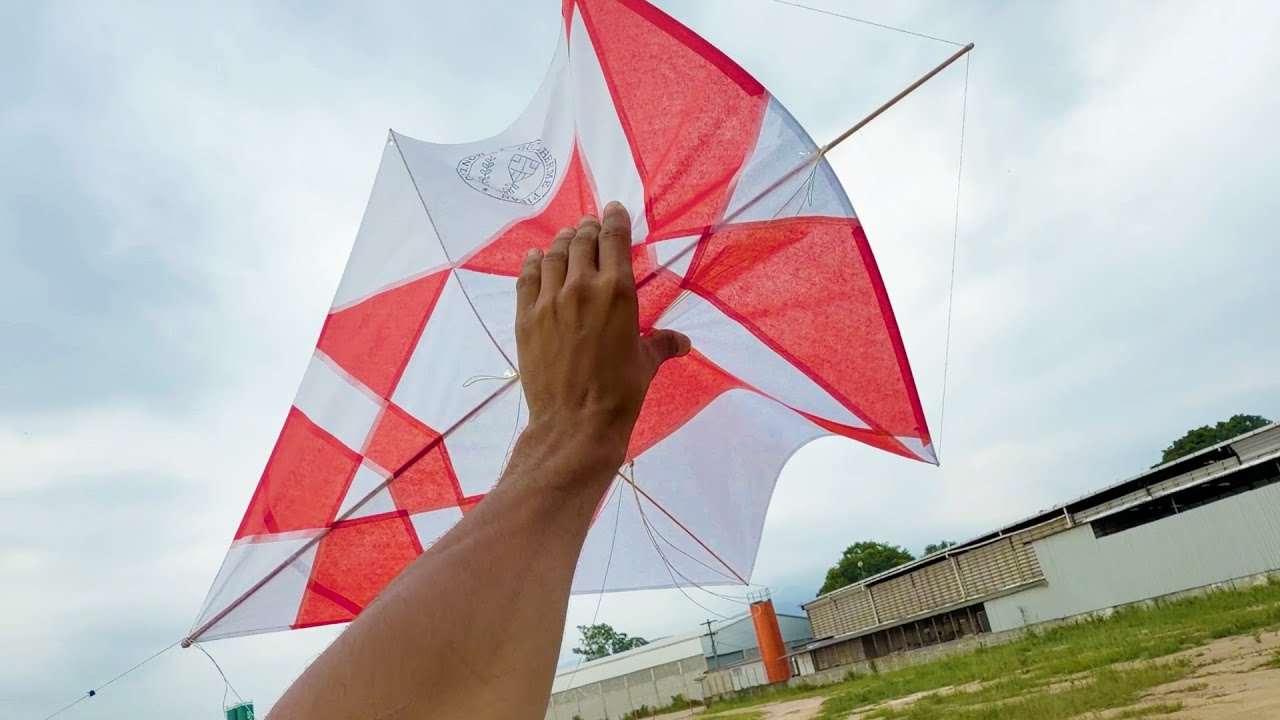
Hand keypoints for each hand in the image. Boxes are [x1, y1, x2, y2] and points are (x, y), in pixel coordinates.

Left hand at [515, 201, 690, 468]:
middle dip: (588, 228)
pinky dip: (532, 262)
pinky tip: (535, 257)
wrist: (575, 422)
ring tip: (567, 237)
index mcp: (618, 291)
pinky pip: (527, 278)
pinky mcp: (526, 317)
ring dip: (562, 241)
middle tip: (590, 225)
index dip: (614, 219)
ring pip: (553, 255)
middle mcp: (582, 286)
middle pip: (582, 241)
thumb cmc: (620, 393)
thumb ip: (662, 344)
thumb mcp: (646, 364)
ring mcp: (549, 300)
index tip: (612, 209)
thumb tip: (682, 343)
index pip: (614, 239)